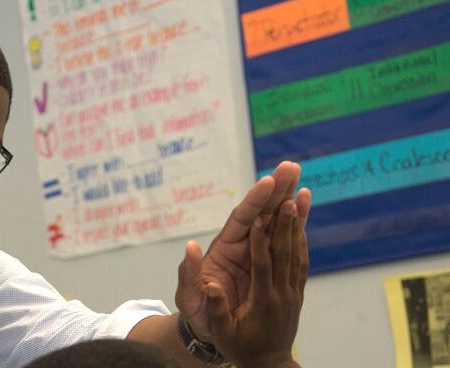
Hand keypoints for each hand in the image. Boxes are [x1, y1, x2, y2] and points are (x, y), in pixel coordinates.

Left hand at [175, 161, 307, 341]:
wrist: (210, 326)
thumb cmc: (196, 309)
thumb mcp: (188, 294)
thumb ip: (189, 272)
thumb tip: (191, 247)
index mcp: (224, 249)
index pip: (240, 219)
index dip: (254, 201)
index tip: (267, 182)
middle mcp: (241, 244)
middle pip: (261, 212)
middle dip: (276, 190)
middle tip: (291, 167)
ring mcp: (256, 252)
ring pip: (275, 221)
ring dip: (288, 200)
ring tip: (300, 178)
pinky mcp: (268, 262)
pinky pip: (284, 240)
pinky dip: (295, 224)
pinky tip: (305, 206)